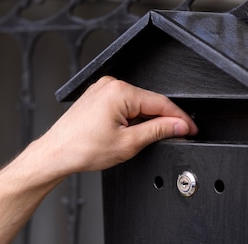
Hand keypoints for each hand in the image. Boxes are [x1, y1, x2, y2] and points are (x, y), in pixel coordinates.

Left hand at [34, 76, 197, 178]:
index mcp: (120, 91)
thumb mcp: (129, 143)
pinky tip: (131, 134)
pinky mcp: (98, 97)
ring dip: (146, 121)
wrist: (55, 154)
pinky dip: (133, 119)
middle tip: (177, 137)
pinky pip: (124, 105)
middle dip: (164, 120)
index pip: (161, 103)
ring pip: (138, 105)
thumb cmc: (82, 149)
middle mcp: (111, 85)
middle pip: (150, 102)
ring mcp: (103, 89)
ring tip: (144, 140)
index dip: (180, 118)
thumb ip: (158, 131)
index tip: (192, 129)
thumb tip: (178, 125)